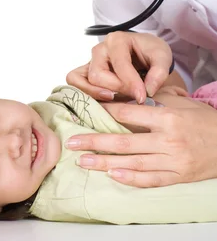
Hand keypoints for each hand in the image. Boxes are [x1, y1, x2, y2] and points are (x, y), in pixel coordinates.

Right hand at [66, 31, 172, 102]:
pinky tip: (102, 101)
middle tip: (133, 96)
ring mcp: (90, 60)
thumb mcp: (163, 57)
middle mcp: (100, 49)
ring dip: (96, 93)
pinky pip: (74, 81)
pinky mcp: (86, 72)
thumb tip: (148, 90)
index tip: (142, 97)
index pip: (119, 64)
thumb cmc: (151, 52)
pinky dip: (83, 92)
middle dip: (116, 89)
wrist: (144, 51)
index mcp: (117, 40)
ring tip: (114, 99)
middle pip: (97, 74)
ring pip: (81, 79)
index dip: (130, 83)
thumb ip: (159, 72)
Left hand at [66, 100, 216, 186]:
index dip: (104, 113)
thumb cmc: (204, 120)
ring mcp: (172, 161)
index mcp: (167, 117)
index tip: (85, 112)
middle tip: (73, 142)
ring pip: (132, 163)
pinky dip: (130, 179)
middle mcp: (167, 140)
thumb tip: (127, 95)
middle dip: (94, 141)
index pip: (128, 114)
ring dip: (104, 163)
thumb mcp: (181, 102)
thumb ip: (155, 99)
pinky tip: (112, 175)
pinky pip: (150, 180)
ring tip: (83, 161)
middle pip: (124, 141)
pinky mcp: (178, 177)